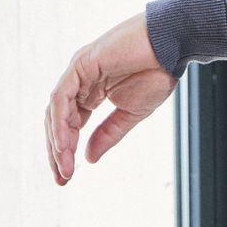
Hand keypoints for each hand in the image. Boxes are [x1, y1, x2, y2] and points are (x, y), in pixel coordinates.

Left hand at [45, 13, 177, 185]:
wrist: (170, 48)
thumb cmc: (156, 75)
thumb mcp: (130, 115)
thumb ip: (108, 135)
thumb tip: (88, 158)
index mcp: (91, 93)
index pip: (70, 126)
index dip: (66, 152)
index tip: (68, 177)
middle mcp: (79, 83)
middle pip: (58, 121)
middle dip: (57, 152)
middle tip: (62, 178)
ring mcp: (78, 73)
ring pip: (56, 112)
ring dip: (58, 142)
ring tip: (64, 167)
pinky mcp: (80, 65)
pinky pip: (62, 98)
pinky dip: (61, 122)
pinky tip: (64, 144)